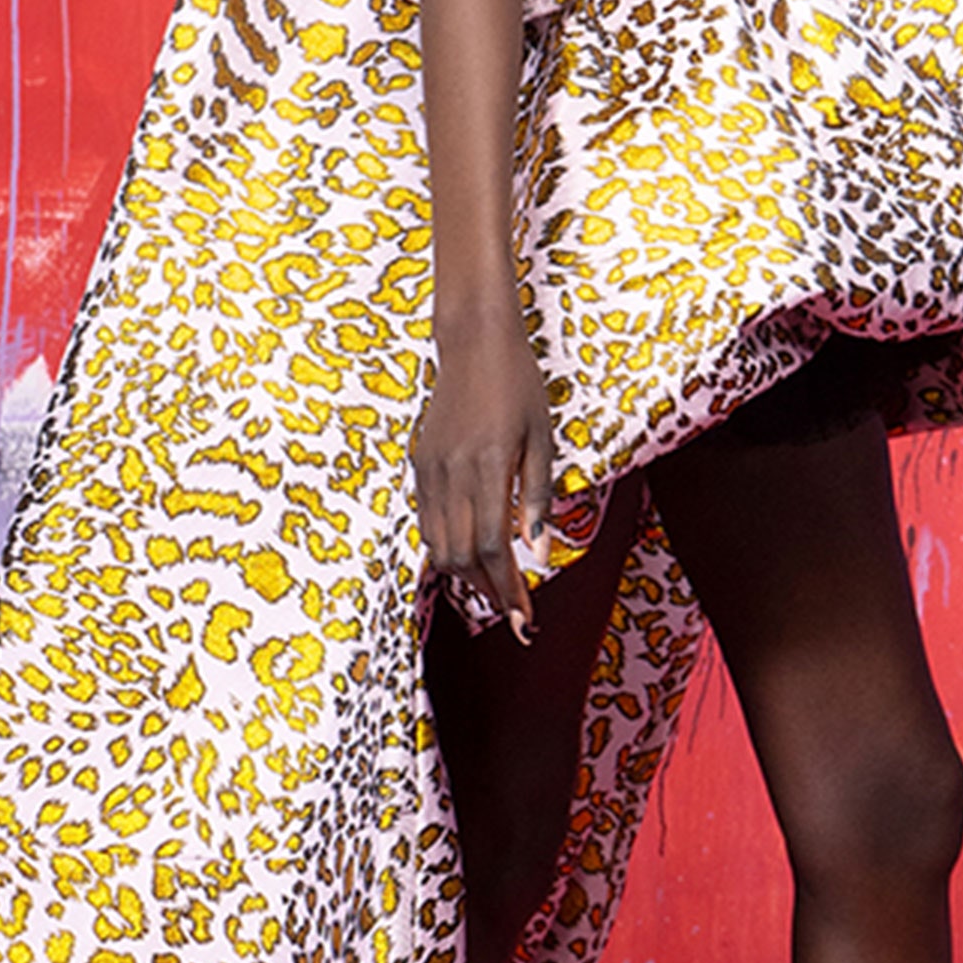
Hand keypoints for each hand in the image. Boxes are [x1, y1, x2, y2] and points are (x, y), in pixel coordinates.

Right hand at [413, 312, 555, 633]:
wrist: (474, 343)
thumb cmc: (518, 387)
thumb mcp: (542, 440)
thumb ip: (539, 498)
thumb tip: (540, 553)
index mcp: (489, 467)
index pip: (494, 548)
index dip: (510, 590)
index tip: (525, 619)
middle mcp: (453, 474)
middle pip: (462, 557)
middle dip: (489, 591)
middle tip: (516, 611)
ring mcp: (430, 470)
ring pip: (439, 545)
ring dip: (467, 574)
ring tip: (497, 587)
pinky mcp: (420, 465)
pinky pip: (428, 522)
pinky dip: (448, 546)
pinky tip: (472, 552)